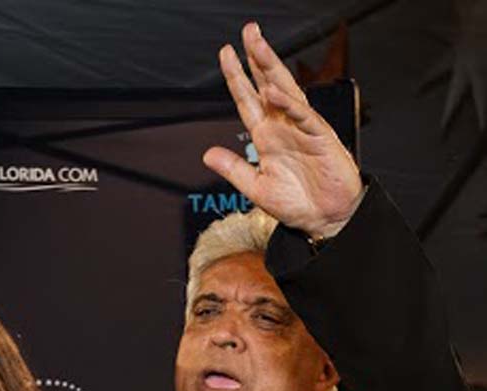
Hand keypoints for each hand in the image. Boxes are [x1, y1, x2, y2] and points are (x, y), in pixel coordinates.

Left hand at [203, 21, 362, 238]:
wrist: (324, 220)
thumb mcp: (256, 187)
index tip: (226, 53)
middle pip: (268, 85)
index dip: (237, 78)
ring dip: (272, 69)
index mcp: (267, 137)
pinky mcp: (320, 138)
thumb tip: (207, 154)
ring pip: (286, 91)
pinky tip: (274, 91)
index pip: (248, 100)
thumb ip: (233, 169)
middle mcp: (283, 127)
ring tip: (259, 46)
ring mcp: (302, 129)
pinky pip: (303, 116)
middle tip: (248, 32)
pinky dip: (289, 103)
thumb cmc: (295, 204)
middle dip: (257, 58)